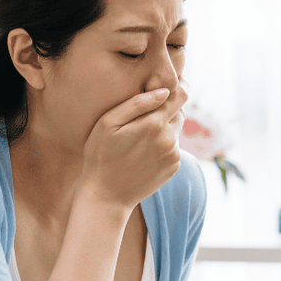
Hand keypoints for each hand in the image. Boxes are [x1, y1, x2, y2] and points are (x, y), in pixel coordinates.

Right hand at [79, 83, 188, 210]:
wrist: (106, 196)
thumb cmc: (100, 156)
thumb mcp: (108, 123)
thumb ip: (136, 103)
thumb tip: (164, 91)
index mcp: (154, 124)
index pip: (180, 95)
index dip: (177, 86)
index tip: (169, 84)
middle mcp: (170, 139)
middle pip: (179, 112)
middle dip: (167, 109)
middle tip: (146, 114)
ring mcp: (174, 155)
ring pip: (176, 130)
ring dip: (164, 128)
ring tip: (140, 137)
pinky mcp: (174, 167)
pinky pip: (173, 147)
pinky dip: (163, 145)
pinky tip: (143, 152)